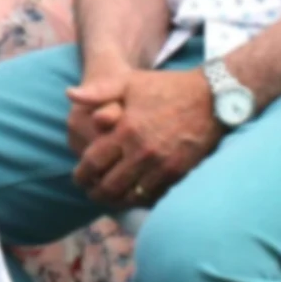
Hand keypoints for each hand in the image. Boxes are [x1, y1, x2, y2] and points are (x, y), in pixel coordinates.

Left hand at [69, 68, 222, 205]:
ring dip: (116, 200)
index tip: (78, 178)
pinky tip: (134, 195)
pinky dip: (140, 199)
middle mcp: (142, 151)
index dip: (81, 174)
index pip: (93, 162)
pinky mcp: (178, 173)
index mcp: (125, 130)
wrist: (211, 98)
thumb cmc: (166, 88)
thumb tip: (69, 94)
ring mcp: (161, 165)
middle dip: (96, 192)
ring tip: (110, 198)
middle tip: (91, 192)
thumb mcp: (129, 82)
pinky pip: (154, 196)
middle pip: (109, 185)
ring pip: (131, 195)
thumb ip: (98, 91)